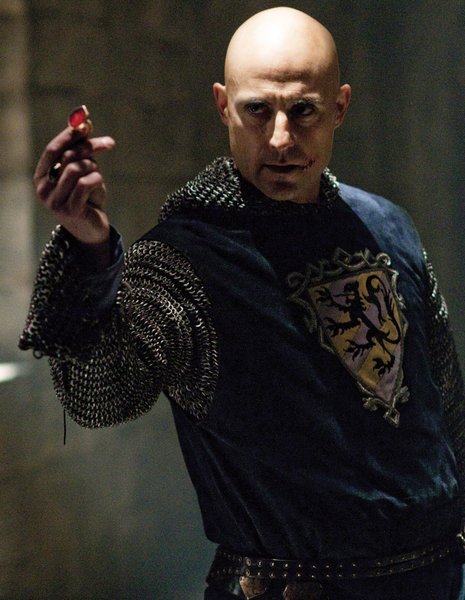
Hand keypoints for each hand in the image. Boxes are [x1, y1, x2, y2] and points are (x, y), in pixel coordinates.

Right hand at [34, 124, 115, 265]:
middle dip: (89, 146)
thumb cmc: (87, 198)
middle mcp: (43, 188)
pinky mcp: (70, 210)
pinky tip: (98, 187)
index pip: (53, 149)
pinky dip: (97, 180)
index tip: (87, 123)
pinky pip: (85, 183)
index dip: (69, 134)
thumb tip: (85, 122)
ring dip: (94, 168)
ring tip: (98, 177)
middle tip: (109, 143)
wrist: (92, 229)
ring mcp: (55, 201)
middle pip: (67, 156)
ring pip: (76, 169)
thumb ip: (81, 150)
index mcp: (42, 176)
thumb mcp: (83, 171)